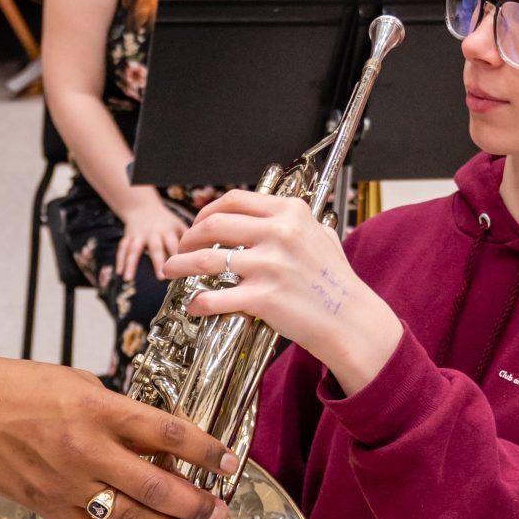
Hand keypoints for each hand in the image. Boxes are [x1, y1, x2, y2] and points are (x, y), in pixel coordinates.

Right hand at [0, 352, 236, 518]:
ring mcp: (67, 483)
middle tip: (221, 515)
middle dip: (196, 504)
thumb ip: (118, 412)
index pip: (168, 434)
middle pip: (156, 484)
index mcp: (101, 411)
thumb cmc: (21, 386)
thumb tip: (156, 438)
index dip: (206, 450)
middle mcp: (88, 450)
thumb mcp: (78, 385)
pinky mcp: (47, 505)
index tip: (230, 462)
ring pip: (129, 516)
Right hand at [115, 186, 188, 283]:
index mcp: (169, 230)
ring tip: (129, 278)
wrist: (143, 207)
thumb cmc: (166, 222)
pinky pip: (122, 248)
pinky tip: (119, 273)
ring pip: (134, 249)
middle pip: (155, 247)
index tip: (183, 270)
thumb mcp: (179, 225)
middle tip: (161, 276)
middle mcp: (153, 232)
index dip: (178, 256)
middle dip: (157, 261)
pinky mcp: (128, 237)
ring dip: (131, 263)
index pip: (174, 244)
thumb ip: (189, 240)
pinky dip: (120, 260)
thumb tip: (205, 256)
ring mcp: (139, 235)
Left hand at [162, 188, 402, 394]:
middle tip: (180, 249)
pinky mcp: (262, 298)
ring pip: (205, 259)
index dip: (207, 210)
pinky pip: (215, 298)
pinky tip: (193, 304)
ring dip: (179, 264)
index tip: (197, 223)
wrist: (349, 318)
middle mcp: (278, 234)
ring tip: (170, 271)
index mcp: (290, 213)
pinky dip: (197, 301)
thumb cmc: (334, 280)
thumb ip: (291, 221)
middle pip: (213, 224)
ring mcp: (269, 266)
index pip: (234, 200)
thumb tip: (260, 213)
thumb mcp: (319, 234)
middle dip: (188, 236)